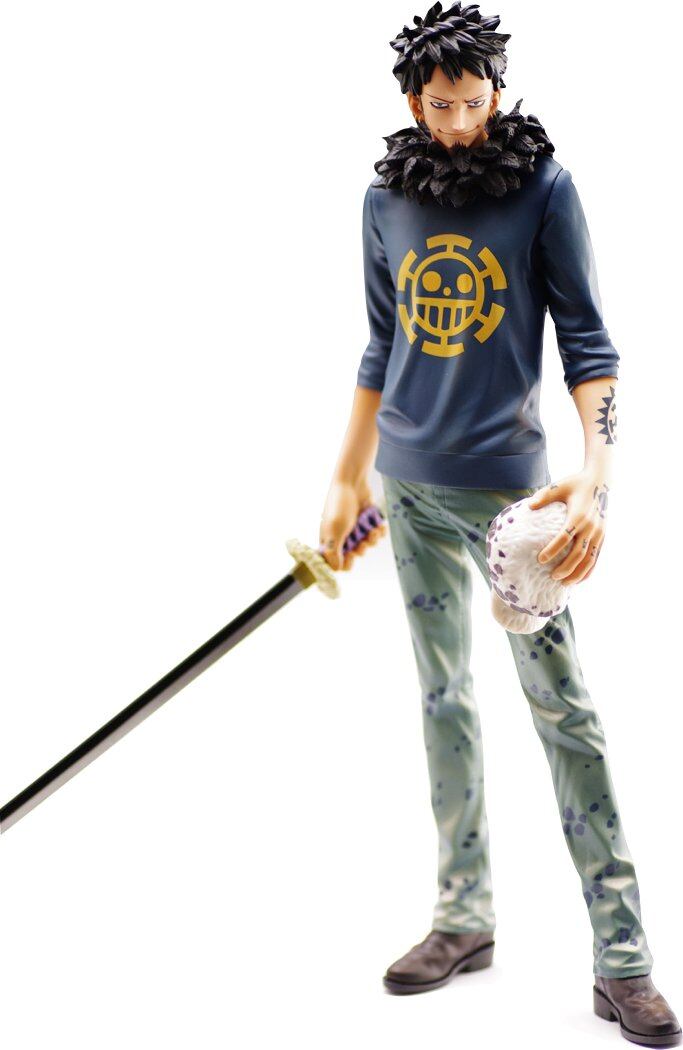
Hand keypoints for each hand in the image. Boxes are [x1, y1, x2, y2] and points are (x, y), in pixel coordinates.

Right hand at [319, 477, 386, 571]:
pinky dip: (379, 531)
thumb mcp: (334, 529)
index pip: (336, 562)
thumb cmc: (339, 504)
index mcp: (330, 540)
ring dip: (371, 540)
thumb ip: (333, 551)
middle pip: (354, 555)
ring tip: (372, 531)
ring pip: (367, 545)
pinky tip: (378, 526)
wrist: (353, 482)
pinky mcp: (368, 522)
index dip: (344, 563)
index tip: (350, 558)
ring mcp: (356, 529)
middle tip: (362, 542)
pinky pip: (376, 535)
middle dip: (360, 549)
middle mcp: (342, 536)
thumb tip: (334, 570)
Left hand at [528, 470, 608, 584]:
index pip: (565, 537)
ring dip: (578, 573)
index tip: (540, 559)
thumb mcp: (559, 486)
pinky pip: (597, 557)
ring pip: (590, 559)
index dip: (553, 550)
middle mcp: (591, 527)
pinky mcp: (603, 536)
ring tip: (564, 584)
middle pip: (578, 553)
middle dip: (565, 568)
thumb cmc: (575, 484)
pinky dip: (589, 570)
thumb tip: (529, 506)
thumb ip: (544, 496)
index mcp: (578, 516)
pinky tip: (579, 580)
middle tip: (552, 577)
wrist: (601, 481)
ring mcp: (599, 533)